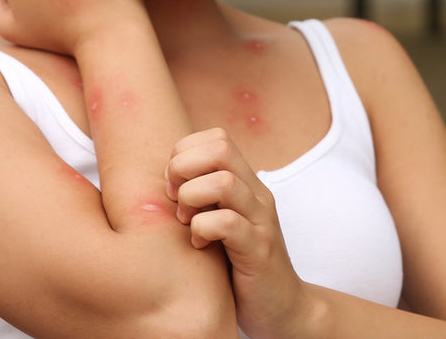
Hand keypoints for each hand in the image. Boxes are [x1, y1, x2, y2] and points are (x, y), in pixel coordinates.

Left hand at [166, 128, 312, 337]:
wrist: (281, 307)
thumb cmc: (239, 266)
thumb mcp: (220, 222)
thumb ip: (202, 198)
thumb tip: (164, 180)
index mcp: (246, 184)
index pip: (216, 138)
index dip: (185, 153)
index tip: (174, 185)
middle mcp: (257, 195)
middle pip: (220, 148)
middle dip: (183, 168)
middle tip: (175, 199)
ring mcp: (261, 221)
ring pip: (224, 182)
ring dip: (192, 198)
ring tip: (186, 221)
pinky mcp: (259, 251)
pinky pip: (227, 224)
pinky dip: (203, 230)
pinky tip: (199, 245)